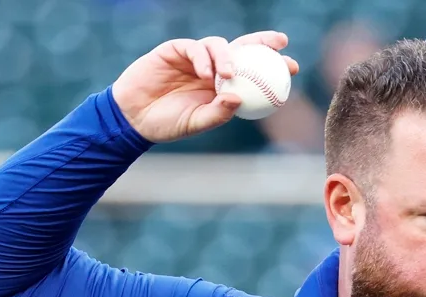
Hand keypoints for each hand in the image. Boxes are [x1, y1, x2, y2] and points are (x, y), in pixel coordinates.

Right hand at [112, 31, 299, 143]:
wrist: (133, 117)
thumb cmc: (167, 124)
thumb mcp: (196, 124)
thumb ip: (218, 113)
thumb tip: (239, 98)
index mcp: (223, 85)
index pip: (253, 71)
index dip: (273, 65)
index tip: (292, 67)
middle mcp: (212, 68)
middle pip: (242, 48)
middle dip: (263, 42)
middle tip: (279, 43)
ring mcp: (194, 58)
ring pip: (218, 45)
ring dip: (227, 56)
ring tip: (228, 74)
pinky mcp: (175, 50)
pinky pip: (194, 47)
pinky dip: (203, 58)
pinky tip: (206, 72)